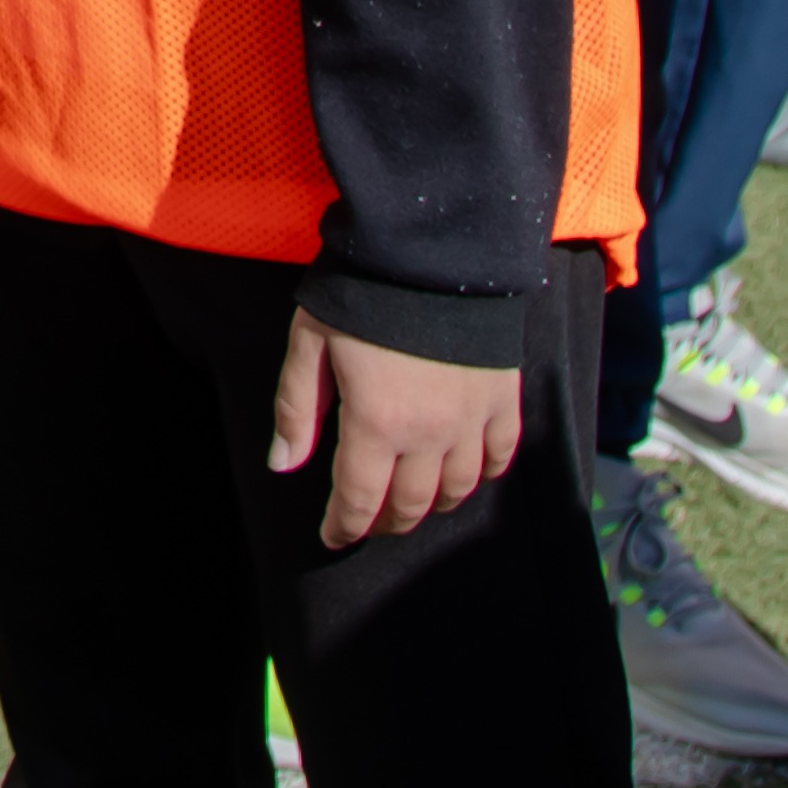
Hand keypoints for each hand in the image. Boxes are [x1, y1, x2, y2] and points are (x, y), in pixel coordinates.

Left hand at [268, 307, 522, 550]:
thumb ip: (297, 408)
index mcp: (377, 424)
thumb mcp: (310, 343)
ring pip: (458, 489)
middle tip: (371, 523)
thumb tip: (284, 466)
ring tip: (414, 504)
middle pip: (410, 504)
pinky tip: (468, 475)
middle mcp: (429, 434)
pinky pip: (500, 456)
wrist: (432, 251)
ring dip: (433, 506)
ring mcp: (472, 420)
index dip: (344, 526)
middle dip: (386, 522)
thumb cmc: (360, 294)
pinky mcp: (503, 399)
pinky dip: (484, 475)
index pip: (359, 499)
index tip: (333, 536)